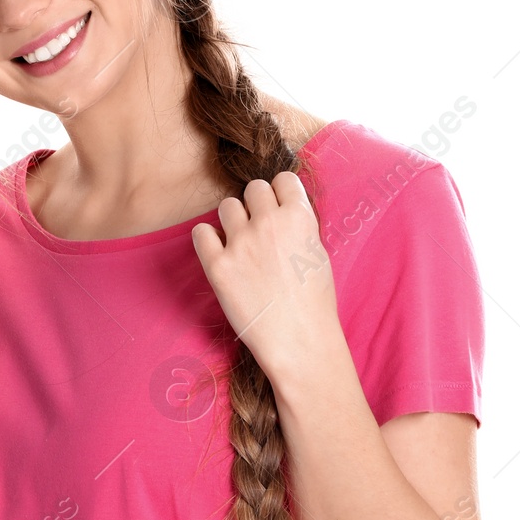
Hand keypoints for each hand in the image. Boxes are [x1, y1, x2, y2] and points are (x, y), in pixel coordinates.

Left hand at [191, 171, 343, 384]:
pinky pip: (201, 232)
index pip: (282, 180)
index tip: (278, 207)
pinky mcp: (217, 265)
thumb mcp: (318, 252)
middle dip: (256, 205)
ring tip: (241, 243)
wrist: (299, 340)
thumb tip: (280, 207)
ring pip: (227, 206)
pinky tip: (219, 253)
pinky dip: (208, 239)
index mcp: (299, 217)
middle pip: (253, 189)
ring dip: (233, 220)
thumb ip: (298, 224)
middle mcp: (268, 223)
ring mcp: (240, 243)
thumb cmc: (314, 302)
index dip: (280, 193)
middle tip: (259, 228)